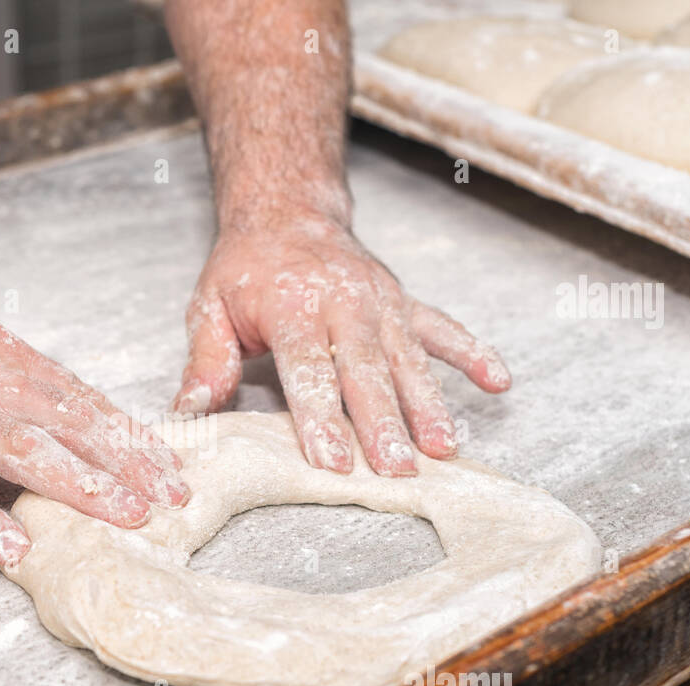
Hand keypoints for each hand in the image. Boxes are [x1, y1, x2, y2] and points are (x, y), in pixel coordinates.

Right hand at [0, 288, 189, 565]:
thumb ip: (0, 370)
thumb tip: (50, 405)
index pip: (78, 395)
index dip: (128, 431)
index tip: (169, 461)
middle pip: (70, 421)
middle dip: (129, 461)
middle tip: (174, 497)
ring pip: (26, 449)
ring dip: (82, 485)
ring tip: (127, 516)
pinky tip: (15, 548)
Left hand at [170, 214, 510, 474]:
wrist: (286, 211)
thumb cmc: (245, 270)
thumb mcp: (209, 306)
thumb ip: (206, 360)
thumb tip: (190, 409)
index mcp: (293, 306)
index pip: (309, 370)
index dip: (320, 417)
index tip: (332, 461)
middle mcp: (344, 302)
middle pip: (365, 371)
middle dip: (382, 424)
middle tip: (396, 470)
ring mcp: (381, 302)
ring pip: (408, 359)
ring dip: (428, 405)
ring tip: (443, 449)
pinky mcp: (404, 303)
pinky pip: (444, 329)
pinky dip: (473, 353)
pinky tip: (499, 382)